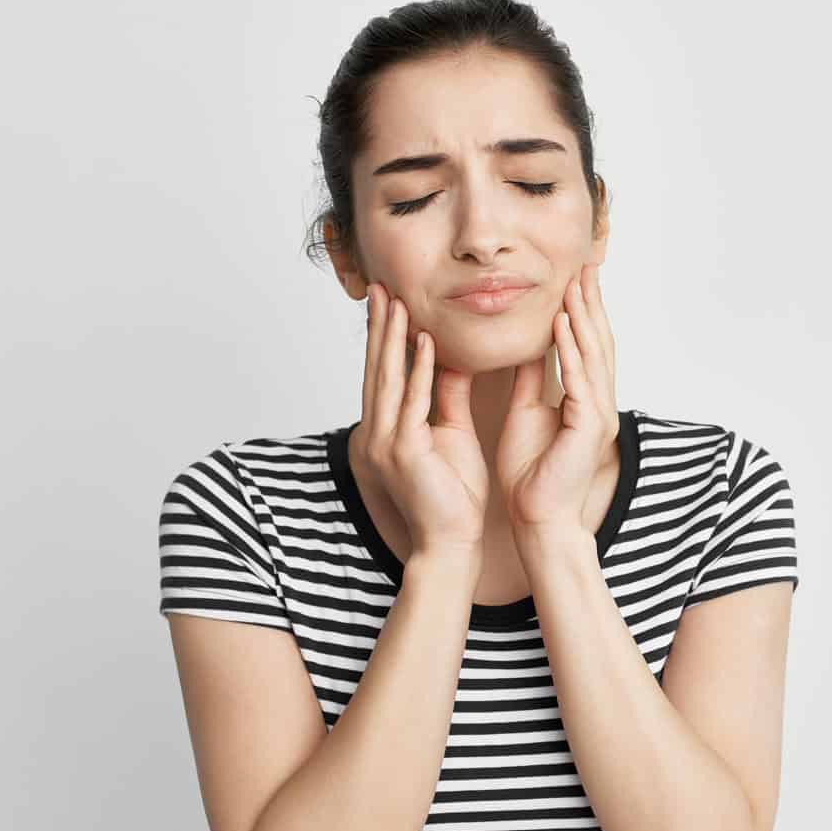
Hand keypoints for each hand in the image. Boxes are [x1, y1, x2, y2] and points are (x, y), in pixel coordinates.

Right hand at [356, 283, 487, 552]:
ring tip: (396, 302)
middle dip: (381, 327)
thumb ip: (446, 397)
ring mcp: (386, 442)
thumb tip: (451, 359)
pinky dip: (419, 370)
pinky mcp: (404, 451)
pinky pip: (413, 402)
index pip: (385, 374)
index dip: (386, 338)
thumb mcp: (450, 434)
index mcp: (388, 429)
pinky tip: (424, 342)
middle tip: (381, 288)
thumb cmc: (453, 495)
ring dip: (393, 338)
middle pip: (379, 369)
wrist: (452, 542)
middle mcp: (378, 432)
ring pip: (390, 379)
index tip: (390, 302)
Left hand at [495, 263, 618, 533]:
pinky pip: (581, 382)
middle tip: (584, 266)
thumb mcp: (526, 412)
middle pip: (598, 343)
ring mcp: (599, 415)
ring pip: (594, 356)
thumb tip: (525, 349)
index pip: (587, 346)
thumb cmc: (532, 474)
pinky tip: (564, 327)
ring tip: (574, 285)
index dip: (582, 311)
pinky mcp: (590, 429)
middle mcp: (598, 403)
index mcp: (585, 400)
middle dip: (590, 303)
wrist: (538, 518)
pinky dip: (573, 352)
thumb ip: (531, 380)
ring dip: (584, 318)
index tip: (573, 278)